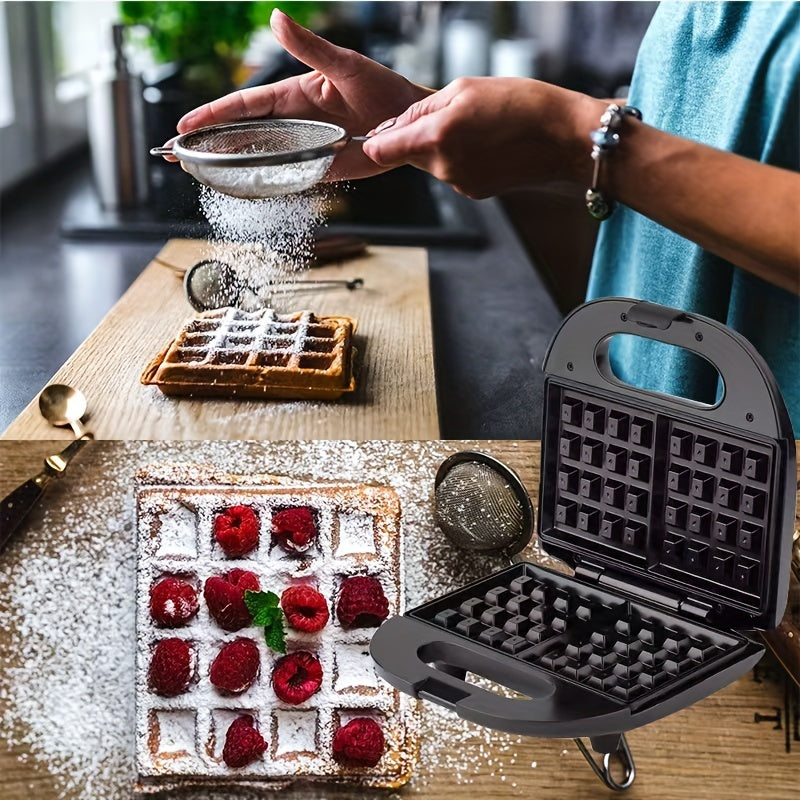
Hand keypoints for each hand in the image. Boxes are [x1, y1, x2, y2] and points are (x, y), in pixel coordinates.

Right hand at [172, 9, 431, 179]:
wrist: (409, 122)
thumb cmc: (382, 89)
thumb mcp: (345, 65)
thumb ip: (310, 47)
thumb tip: (276, 18)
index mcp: (294, 96)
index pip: (245, 106)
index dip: (215, 114)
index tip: (187, 123)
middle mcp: (294, 123)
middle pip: (244, 134)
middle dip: (211, 142)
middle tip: (180, 153)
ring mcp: (304, 147)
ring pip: (260, 157)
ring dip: (232, 165)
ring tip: (202, 174)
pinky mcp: (320, 169)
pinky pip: (287, 178)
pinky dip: (265, 185)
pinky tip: (243, 192)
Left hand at [363, 77, 602, 197]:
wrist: (561, 137)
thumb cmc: (519, 104)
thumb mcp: (463, 88)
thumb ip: (421, 109)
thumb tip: (393, 125)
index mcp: (436, 136)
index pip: (382, 150)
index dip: (377, 140)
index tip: (377, 133)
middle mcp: (443, 166)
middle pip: (408, 154)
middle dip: (416, 137)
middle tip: (447, 115)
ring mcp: (459, 182)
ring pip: (432, 163)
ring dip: (441, 146)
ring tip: (477, 128)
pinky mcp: (473, 191)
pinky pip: (453, 172)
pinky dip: (461, 159)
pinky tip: (487, 145)